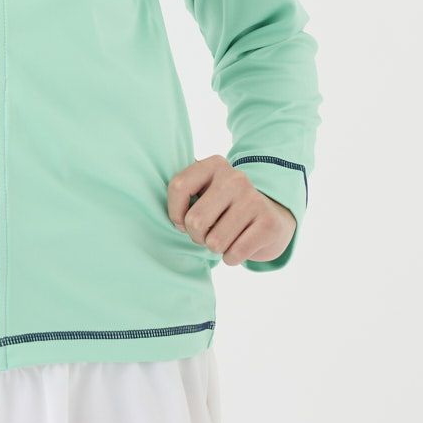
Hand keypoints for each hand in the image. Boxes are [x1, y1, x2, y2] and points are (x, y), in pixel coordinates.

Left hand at [166, 154, 296, 265]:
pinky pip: (234, 254)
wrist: (271, 216)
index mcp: (214, 164)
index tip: (182, 220)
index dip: (174, 213)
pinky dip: (231, 258)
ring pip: (214, 242)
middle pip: (195, 220)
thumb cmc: (224, 207)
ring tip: (224, 237)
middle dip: (196, 236)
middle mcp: (236, 177)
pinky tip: (239, 245)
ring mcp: (254, 199)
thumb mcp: (204, 190)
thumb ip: (182, 190)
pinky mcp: (269, 223)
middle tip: (206, 233)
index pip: (178, 187)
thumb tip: (151, 196)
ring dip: (215, 248)